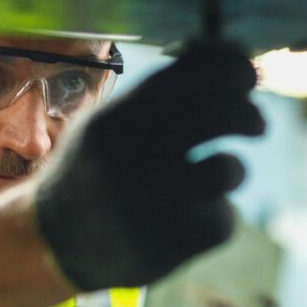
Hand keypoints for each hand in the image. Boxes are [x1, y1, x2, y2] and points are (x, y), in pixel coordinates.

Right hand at [35, 40, 265, 290]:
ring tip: (220, 173)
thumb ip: (156, 94)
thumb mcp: (104, 121)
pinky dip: (216, 216)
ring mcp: (155, 202)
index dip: (233, 70)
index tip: (244, 78)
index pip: (196, 74)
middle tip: (254, 124)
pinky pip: (223, 220)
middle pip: (224, 115)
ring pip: (228, 170)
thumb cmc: (91, 170)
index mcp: (121, 118)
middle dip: (249, 115)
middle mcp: (136, 155)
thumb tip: (229, 62)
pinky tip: (192, 217)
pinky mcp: (174, 244)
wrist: (52, 242)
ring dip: (233, 169)